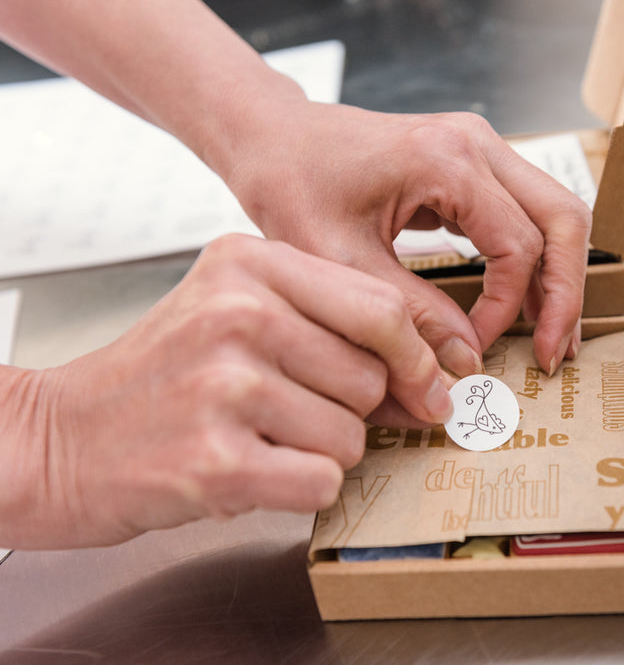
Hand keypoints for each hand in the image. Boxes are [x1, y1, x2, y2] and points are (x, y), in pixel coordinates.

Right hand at [0, 234, 451, 548]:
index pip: (383, 307)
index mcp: (248, 263)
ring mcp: (225, 385)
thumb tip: (433, 382)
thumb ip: (331, 328)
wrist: (62, 439)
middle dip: (350, 410)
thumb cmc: (162, 378)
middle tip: (290, 412)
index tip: (424, 386)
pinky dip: (298, 488)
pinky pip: (321, 482)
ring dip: (319, 452)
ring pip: (351, 436)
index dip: (416, 357)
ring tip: (257, 437)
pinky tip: (248, 469)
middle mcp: (237, 313)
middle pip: (372, 377)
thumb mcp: (236, 313)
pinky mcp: (216, 459)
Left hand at [217, 101, 591, 376]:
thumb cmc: (292, 184)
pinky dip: (534, 261)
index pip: (519, 245)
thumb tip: (467, 362)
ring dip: (559, 277)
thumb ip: (408, 313)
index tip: (475, 350)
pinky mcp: (473, 166)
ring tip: (551, 339)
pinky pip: (526, 214)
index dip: (507, 308)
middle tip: (552, 354)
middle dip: (566, 293)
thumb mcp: (341, 261)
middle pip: (564, 218)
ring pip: (556, 214)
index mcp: (446, 160)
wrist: (272, 136)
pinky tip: (523, 307)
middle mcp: (478, 144)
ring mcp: (481, 149)